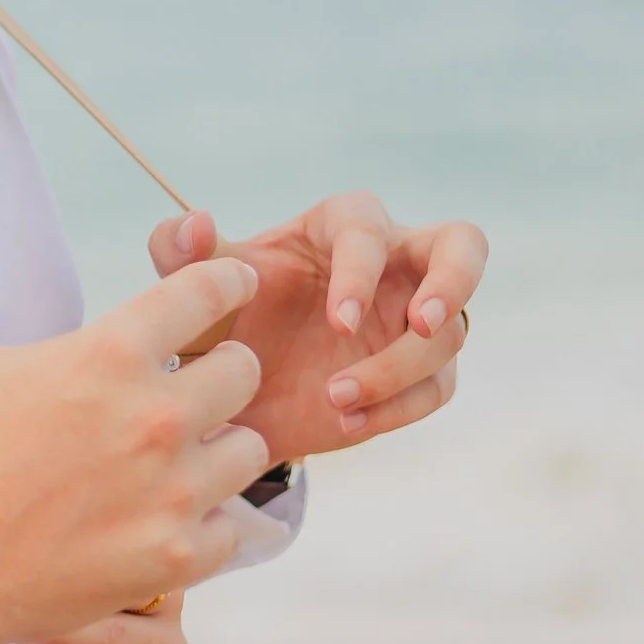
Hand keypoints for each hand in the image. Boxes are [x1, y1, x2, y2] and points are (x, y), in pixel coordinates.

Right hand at [0, 258, 268, 643]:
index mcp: (106, 355)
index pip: (206, 291)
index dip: (225, 281)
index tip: (234, 284)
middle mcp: (153, 417)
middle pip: (244, 370)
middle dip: (222, 371)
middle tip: (195, 387)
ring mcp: (171, 492)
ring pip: (250, 448)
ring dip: (220, 447)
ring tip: (184, 457)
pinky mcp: (174, 558)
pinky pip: (231, 527)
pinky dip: (206, 522)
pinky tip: (170, 518)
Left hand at [30, 597, 187, 643]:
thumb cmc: (58, 631)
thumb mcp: (61, 602)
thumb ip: (52, 587)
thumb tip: (3, 568)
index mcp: (151, 594)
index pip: (124, 583)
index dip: (78, 588)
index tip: (37, 589)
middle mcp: (168, 641)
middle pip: (120, 638)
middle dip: (70, 639)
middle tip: (25, 636)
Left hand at [147, 195, 485, 466]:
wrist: (234, 396)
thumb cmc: (222, 321)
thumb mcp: (196, 294)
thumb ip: (181, 254)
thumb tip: (192, 222)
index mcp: (338, 228)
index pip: (368, 227)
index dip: (362, 270)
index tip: (337, 322)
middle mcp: (392, 263)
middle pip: (462, 247)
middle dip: (452, 283)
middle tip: (423, 323)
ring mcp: (413, 318)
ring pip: (449, 334)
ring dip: (401, 369)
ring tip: (337, 398)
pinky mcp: (421, 372)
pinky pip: (438, 386)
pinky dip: (399, 408)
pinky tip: (347, 420)